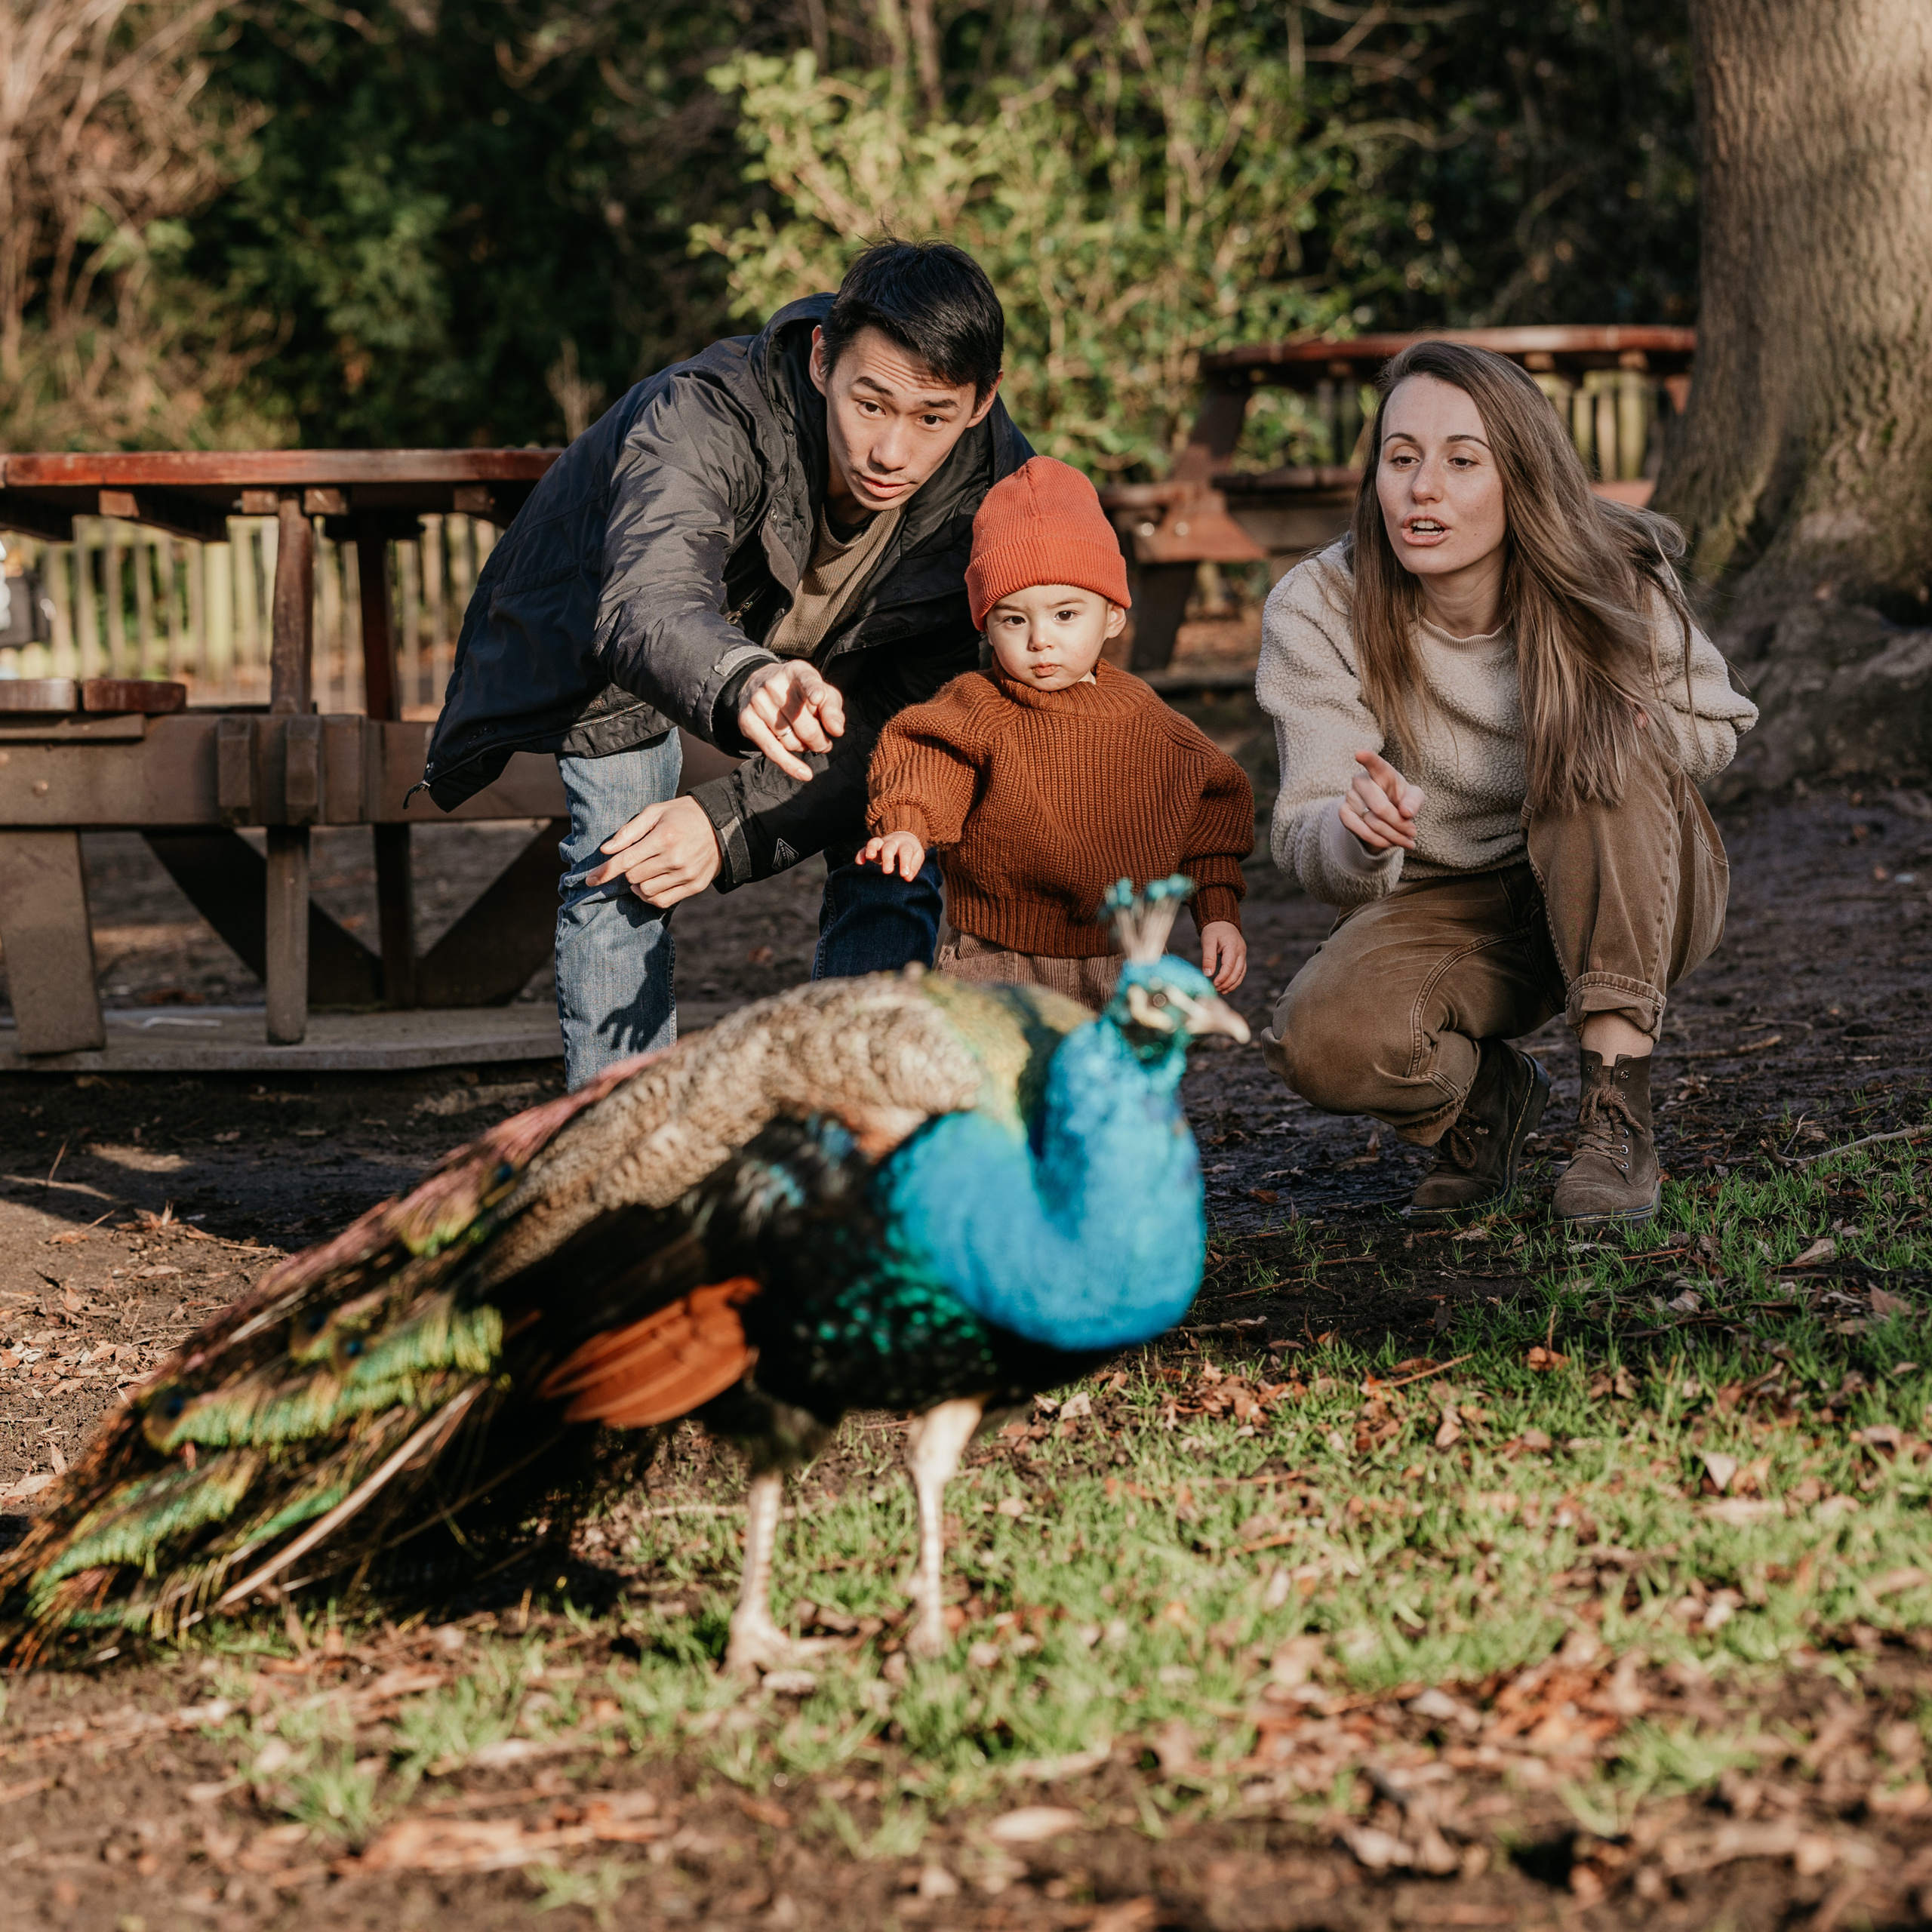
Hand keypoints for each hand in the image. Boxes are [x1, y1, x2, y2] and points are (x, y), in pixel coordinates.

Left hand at [586, 795, 721, 906]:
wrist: (722, 825)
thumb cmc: (682, 815)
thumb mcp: (655, 812)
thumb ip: (629, 831)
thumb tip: (605, 850)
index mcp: (664, 837)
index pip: (625, 861)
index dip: (604, 872)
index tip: (590, 880)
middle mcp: (675, 858)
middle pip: (633, 877)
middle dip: (628, 871)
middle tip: (635, 860)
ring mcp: (686, 874)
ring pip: (646, 891)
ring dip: (638, 884)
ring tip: (645, 871)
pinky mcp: (695, 886)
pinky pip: (663, 901)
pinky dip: (650, 896)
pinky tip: (651, 885)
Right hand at [738, 661, 846, 781]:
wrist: (759, 684)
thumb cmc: (799, 693)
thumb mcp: (821, 692)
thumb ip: (832, 709)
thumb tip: (836, 730)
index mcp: (797, 672)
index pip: (807, 680)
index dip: (813, 690)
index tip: (817, 698)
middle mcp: (774, 684)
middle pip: (804, 724)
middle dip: (820, 741)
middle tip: (825, 744)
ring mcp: (758, 702)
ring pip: (790, 740)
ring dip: (804, 748)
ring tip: (807, 742)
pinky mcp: (747, 720)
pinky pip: (772, 749)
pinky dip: (789, 765)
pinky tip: (803, 773)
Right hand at [859, 830, 927, 879]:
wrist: (903, 836)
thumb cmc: (911, 851)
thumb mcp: (917, 856)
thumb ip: (913, 867)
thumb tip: (908, 877)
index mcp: (905, 845)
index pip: (905, 852)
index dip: (905, 863)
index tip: (904, 874)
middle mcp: (892, 842)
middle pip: (889, 847)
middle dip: (887, 858)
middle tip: (887, 871)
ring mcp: (880, 844)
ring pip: (874, 842)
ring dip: (871, 849)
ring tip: (869, 857)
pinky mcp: (871, 848)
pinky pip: (864, 849)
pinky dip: (861, 854)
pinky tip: (859, 862)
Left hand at [1200, 920, 1246, 993]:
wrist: (1222, 922)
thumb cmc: (1214, 930)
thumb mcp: (1207, 941)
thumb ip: (1208, 957)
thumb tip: (1208, 974)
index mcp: (1233, 946)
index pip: (1230, 965)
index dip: (1222, 977)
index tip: (1214, 984)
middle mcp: (1241, 951)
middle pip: (1238, 972)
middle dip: (1227, 983)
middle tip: (1216, 989)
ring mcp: (1243, 954)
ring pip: (1241, 973)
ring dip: (1232, 984)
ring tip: (1221, 991)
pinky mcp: (1241, 958)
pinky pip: (1241, 971)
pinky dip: (1235, 980)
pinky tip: (1226, 986)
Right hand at [1338, 749, 1424, 851]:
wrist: (1383, 814)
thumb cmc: (1400, 799)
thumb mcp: (1414, 797)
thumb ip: (1414, 801)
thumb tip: (1406, 812)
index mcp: (1381, 772)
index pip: (1374, 763)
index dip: (1367, 758)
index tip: (1359, 754)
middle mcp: (1361, 781)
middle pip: (1380, 807)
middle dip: (1399, 824)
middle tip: (1413, 832)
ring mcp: (1349, 796)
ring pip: (1373, 822)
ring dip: (1393, 835)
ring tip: (1407, 841)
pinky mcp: (1343, 813)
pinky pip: (1361, 831)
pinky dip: (1378, 840)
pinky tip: (1390, 843)